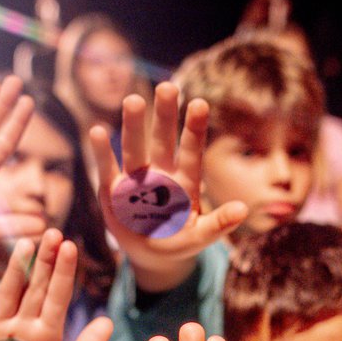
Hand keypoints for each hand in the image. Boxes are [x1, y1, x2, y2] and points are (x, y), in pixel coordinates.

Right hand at [94, 81, 247, 291]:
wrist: (151, 253)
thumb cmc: (180, 241)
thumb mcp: (200, 237)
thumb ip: (219, 224)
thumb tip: (243, 210)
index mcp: (184, 182)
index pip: (192, 151)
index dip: (195, 129)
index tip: (200, 104)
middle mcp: (160, 173)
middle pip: (163, 140)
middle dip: (165, 115)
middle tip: (168, 87)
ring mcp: (136, 179)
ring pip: (135, 147)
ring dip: (133, 126)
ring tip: (133, 100)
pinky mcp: (113, 190)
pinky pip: (108, 168)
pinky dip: (103, 151)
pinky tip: (97, 130)